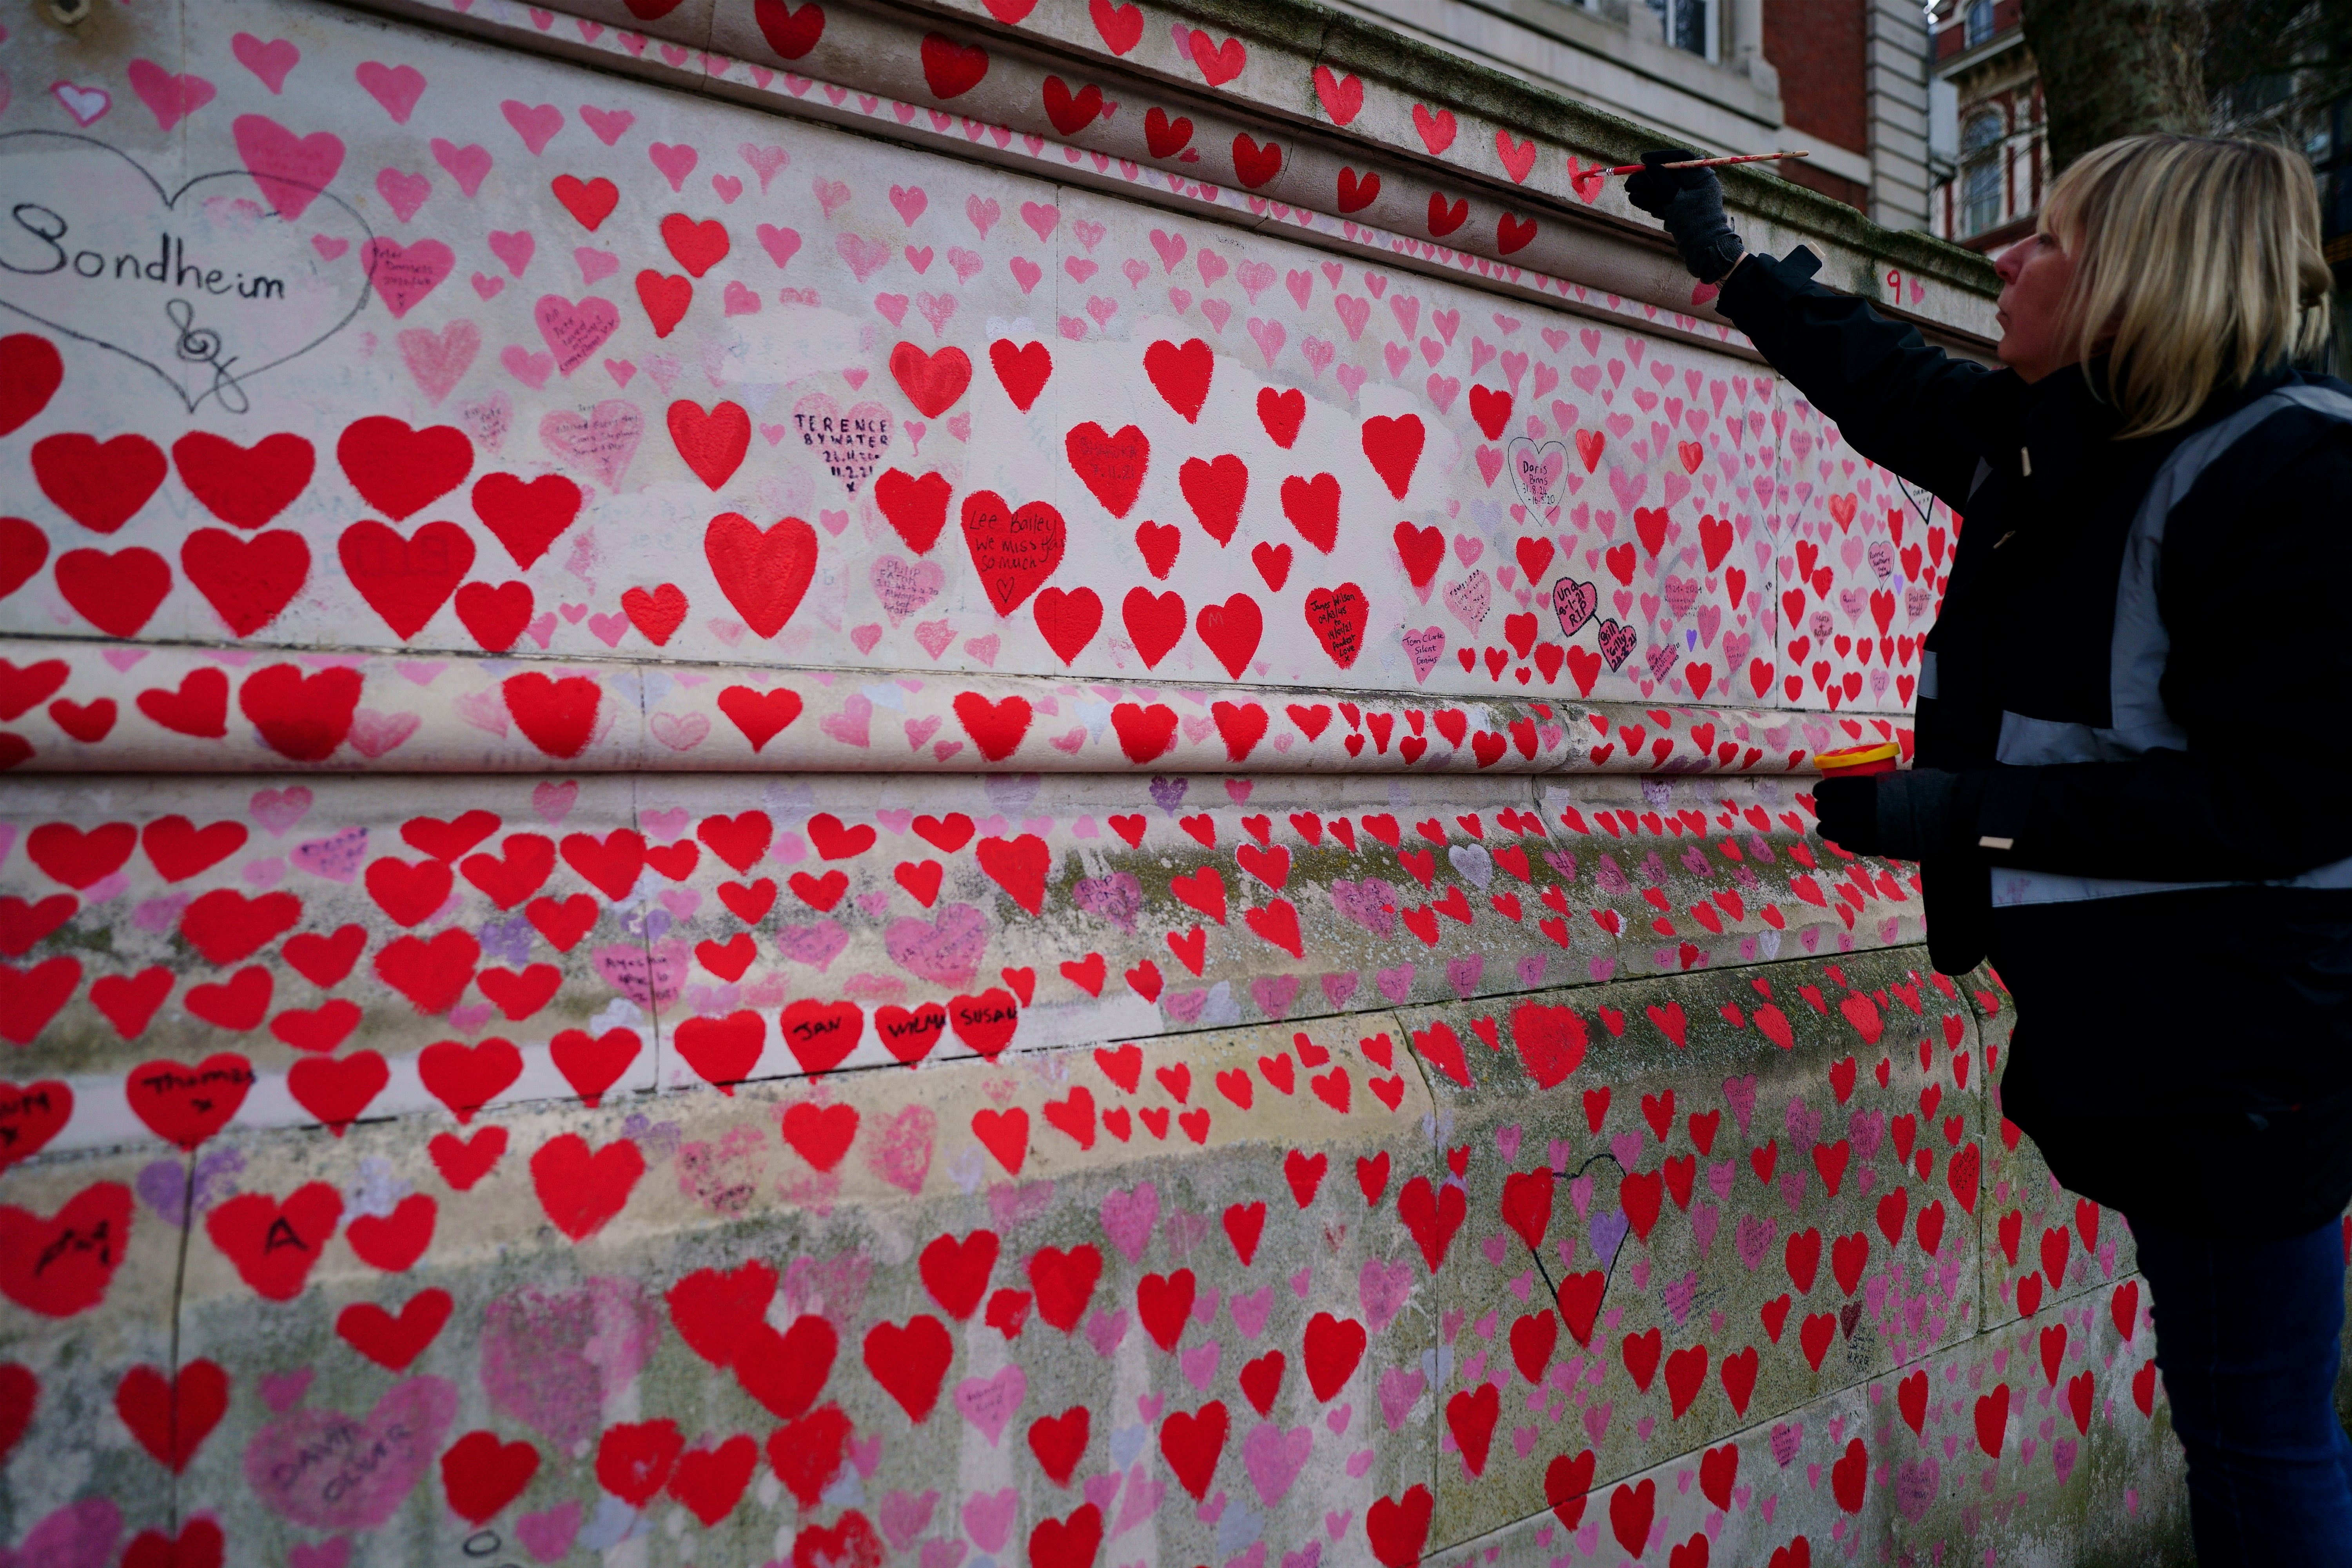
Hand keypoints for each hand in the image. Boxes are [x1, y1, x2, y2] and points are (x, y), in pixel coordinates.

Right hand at [1624, 149, 1744, 282]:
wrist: (1704, 250)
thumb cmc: (1694, 222)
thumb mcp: (1675, 198)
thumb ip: (1661, 180)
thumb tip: (1650, 165)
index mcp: (1701, 177)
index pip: (1680, 159)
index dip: (1660, 157)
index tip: (1643, 159)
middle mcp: (1695, 185)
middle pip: (1668, 175)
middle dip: (1648, 179)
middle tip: (1630, 182)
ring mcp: (1688, 199)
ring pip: (1664, 190)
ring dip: (1646, 191)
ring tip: (1630, 193)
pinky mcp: (1682, 211)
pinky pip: (1665, 202)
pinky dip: (1651, 202)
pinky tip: (1637, 200)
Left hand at [1812, 769, 1962, 860]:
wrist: (1947, 815)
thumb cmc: (1926, 789)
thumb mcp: (1897, 777)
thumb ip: (1876, 783)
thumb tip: (1863, 781)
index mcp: (1866, 790)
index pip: (1830, 790)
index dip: (1821, 790)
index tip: (1819, 790)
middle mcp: (1862, 811)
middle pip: (1827, 811)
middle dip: (1822, 809)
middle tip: (1822, 807)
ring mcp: (1867, 831)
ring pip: (1833, 831)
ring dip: (1827, 827)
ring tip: (1825, 826)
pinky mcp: (1876, 847)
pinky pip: (1850, 845)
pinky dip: (1844, 840)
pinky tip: (1843, 838)